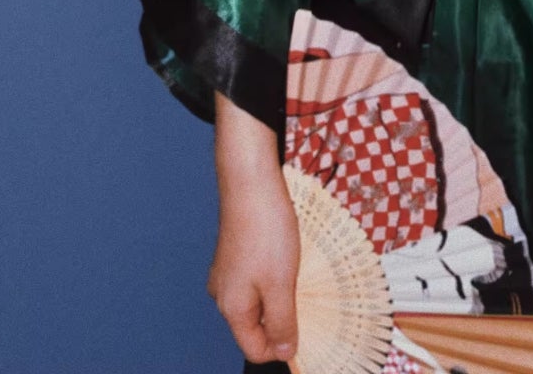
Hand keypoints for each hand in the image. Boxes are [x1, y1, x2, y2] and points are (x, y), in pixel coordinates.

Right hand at [210, 95, 300, 363]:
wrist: (250, 180)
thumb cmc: (265, 231)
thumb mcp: (280, 283)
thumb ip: (282, 322)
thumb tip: (285, 353)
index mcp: (231, 307)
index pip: (255, 349)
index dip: (282, 347)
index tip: (308, 329)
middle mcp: (224, 294)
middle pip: (256, 326)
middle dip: (284, 318)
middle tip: (306, 295)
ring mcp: (228, 272)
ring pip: (258, 300)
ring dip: (281, 294)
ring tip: (298, 272)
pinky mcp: (236, 254)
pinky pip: (257, 279)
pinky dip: (275, 276)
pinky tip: (288, 256)